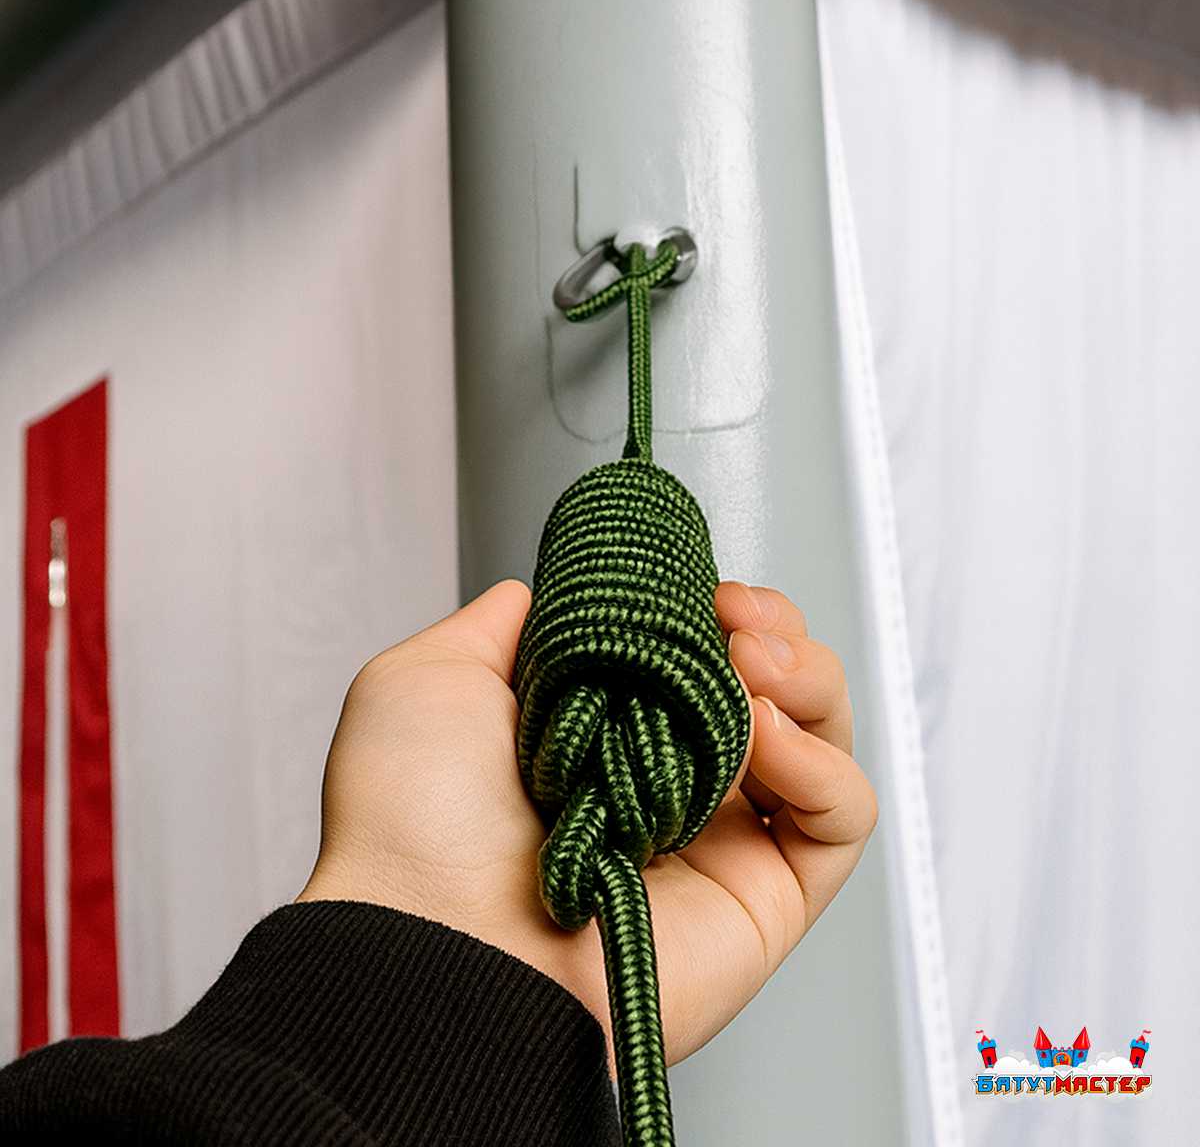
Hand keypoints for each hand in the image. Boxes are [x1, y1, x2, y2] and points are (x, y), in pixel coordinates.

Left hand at [297, 579, 876, 1068]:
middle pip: (777, 690)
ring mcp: (721, 842)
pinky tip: (763, 736)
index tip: (702, 590)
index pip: (700, 660)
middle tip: (736, 619)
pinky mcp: (765, 897)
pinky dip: (823, 763)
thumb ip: (497, 627)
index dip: (716, 611)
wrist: (432, 941)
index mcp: (605, 738)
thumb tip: (540, 595)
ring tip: (755, 665)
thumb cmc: (411, 824)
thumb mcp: (426, 681)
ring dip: (809, 678)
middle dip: (777, 630)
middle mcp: (669, 787)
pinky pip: (841, 819)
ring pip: (823, 742)